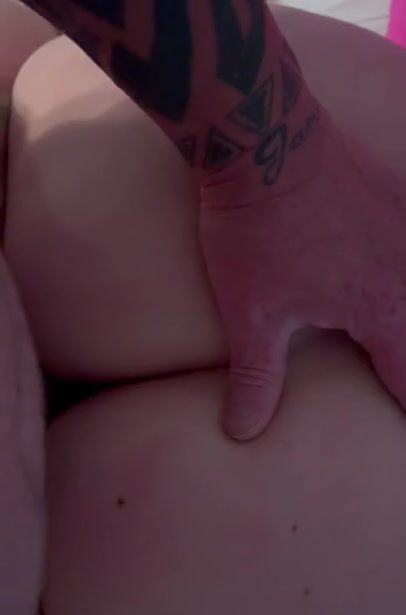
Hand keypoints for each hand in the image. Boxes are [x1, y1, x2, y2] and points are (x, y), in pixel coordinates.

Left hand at [200, 111, 405, 439]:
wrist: (263, 138)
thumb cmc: (258, 231)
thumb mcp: (252, 315)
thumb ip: (256, 379)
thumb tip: (241, 433)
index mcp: (386, 311)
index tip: (400, 435)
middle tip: (396, 380)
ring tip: (396, 340)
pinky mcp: (397, 198)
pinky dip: (405, 274)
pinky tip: (393, 269)